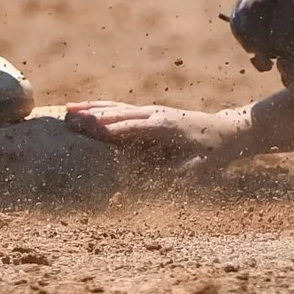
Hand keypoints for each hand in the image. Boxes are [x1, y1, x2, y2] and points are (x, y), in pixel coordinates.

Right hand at [63, 101, 247, 158]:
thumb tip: (147, 186)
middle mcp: (155, 114)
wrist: (227, 131)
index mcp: (165, 127)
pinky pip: (119, 108)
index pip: (132, 126)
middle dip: (93, 117)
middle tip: (67, 122)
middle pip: (118, 113)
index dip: (110, 129)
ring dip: (91, 109)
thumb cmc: (212, 154)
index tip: (88, 132)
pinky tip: (80, 109)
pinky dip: (99, 107)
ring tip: (66, 112)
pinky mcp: (147, 112)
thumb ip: (170, 176)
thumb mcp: (196, 170)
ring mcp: (150, 110)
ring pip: (115, 107)